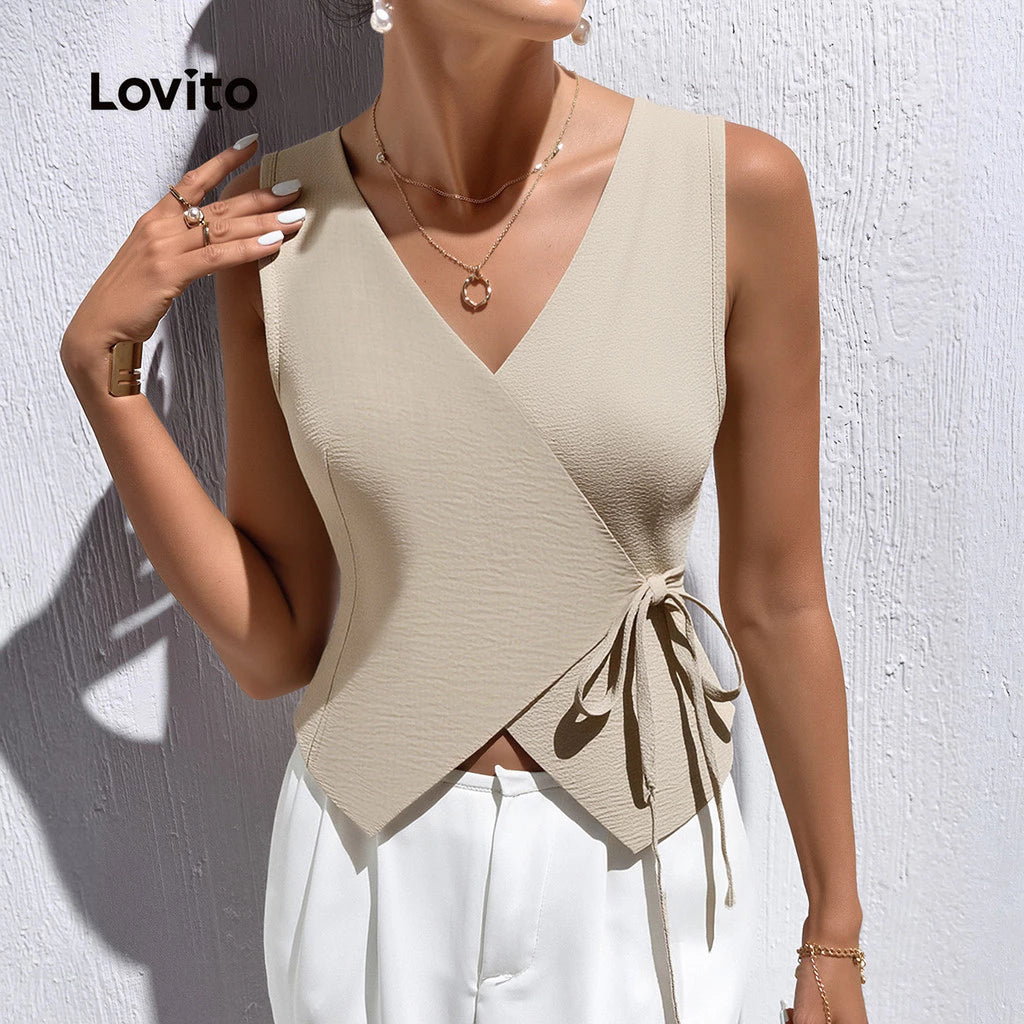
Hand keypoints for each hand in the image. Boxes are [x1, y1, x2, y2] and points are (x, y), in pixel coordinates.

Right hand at [60, 132, 303, 385]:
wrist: (100, 326)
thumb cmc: (130, 298)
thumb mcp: (155, 261)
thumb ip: (181, 246)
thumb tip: (213, 242)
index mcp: (155, 218)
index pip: (194, 180)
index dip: (224, 160)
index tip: (253, 145)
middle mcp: (160, 225)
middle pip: (220, 204)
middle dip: (261, 196)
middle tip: (294, 188)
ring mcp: (164, 246)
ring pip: (224, 228)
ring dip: (264, 222)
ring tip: (296, 217)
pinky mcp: (170, 271)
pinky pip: (217, 256)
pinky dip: (248, 249)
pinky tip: (273, 243)